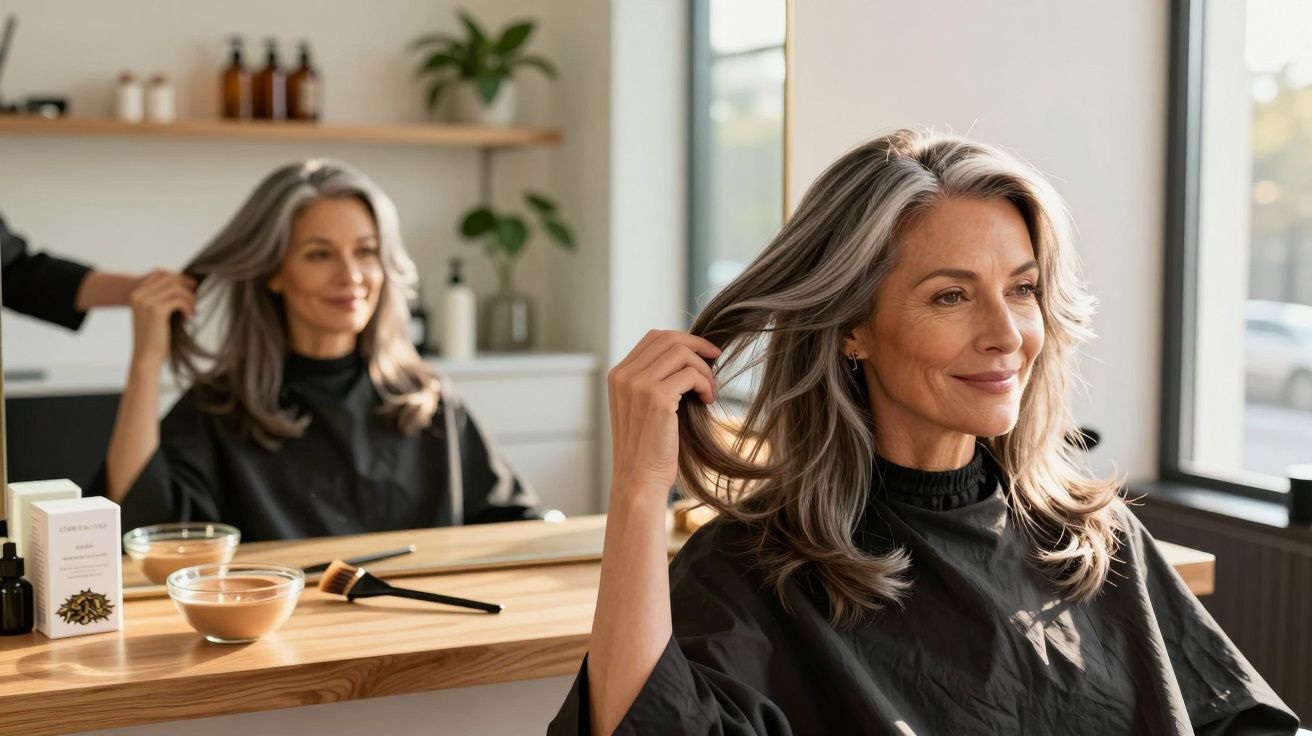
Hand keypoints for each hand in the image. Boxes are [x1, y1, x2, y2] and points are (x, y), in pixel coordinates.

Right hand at [128, 270, 195, 366]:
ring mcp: (146, 302)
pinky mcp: (156, 310)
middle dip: (186, 285)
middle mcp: (138, 295)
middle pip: (169, 278)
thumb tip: (185, 282)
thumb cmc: (155, 336)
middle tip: (195, 297)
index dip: (178, 277)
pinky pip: (179, 300)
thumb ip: (162, 297)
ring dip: (189, 298)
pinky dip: (188, 306)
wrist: (147, 357)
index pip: (159, 273)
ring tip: (192, 310)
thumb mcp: (155, 312)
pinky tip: (188, 316)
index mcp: (136, 294)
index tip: (190, 286)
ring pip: (176, 288)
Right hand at [607, 330, 720, 504]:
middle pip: (669, 338)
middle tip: (715, 359)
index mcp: (618, 375)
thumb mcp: (642, 407)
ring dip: (703, 368)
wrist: (639, 479)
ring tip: (709, 390)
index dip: (683, 339)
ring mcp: (638, 385)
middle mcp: (624, 376)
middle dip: (698, 346)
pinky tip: (707, 400)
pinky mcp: (656, 398)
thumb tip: (689, 355)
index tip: (703, 353)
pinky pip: (691, 374)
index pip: (654, 337)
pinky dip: (705, 384)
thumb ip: (654, 379)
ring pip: (682, 352)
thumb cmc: (647, 448)